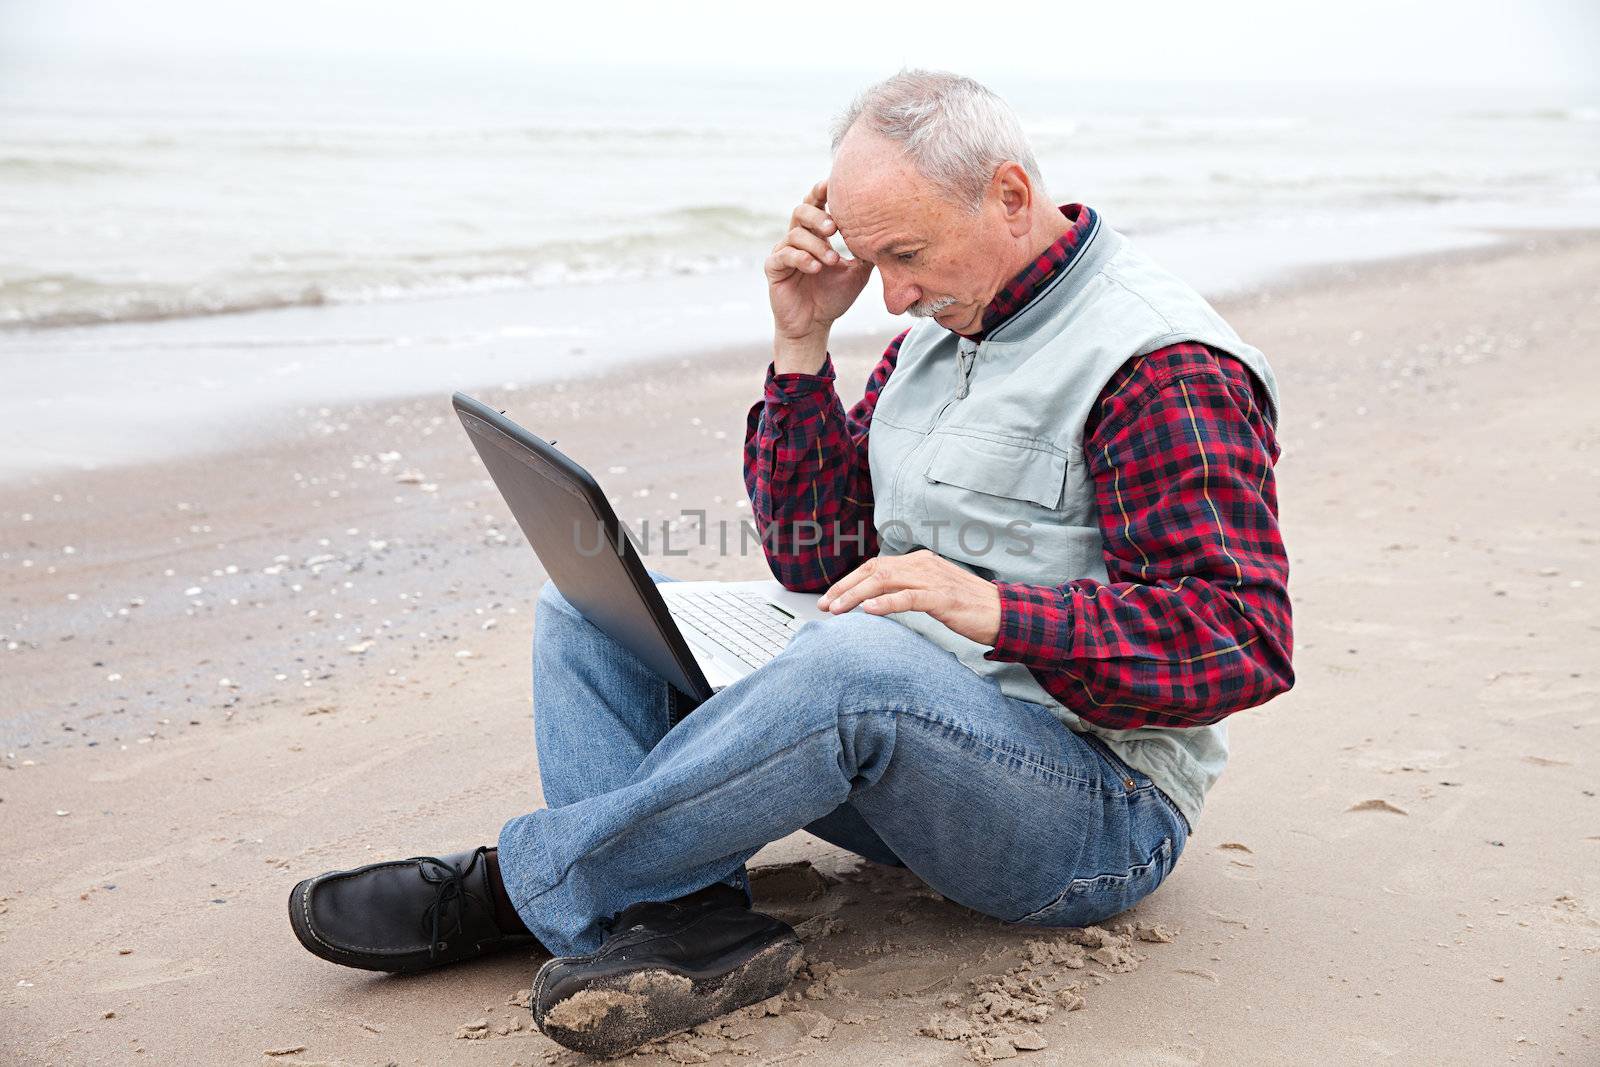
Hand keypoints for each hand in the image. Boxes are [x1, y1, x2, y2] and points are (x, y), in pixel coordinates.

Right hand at [766, 179, 873, 361]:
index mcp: (815, 234)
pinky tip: (816, 267)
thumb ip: (866, 252)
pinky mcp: (774, 269)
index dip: (822, 192)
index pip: (816, 204)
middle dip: (818, 216)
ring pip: (795, 234)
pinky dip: (802, 258)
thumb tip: (888, 234)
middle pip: (801, 210)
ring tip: (833, 260)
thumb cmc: (834, 296)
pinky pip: (784, 255)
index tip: (834, 186)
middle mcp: (797, 238)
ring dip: (816, 245)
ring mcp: (783, 252)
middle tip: (834, 228)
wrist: (815, 325)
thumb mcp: (857, 272)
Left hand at [816, 549, 1001, 646]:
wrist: (1003, 614)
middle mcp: (922, 564)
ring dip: (856, 595)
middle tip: (824, 606)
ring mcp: (933, 579)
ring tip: (837, 610)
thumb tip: (878, 600)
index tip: (830, 599)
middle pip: (874, 570)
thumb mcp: (932, 593)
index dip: (849, 581)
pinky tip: (867, 610)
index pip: (875, 566)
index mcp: (919, 561)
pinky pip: (907, 597)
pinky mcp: (942, 598)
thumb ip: (908, 590)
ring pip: (884, 581)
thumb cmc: (967, 607)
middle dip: (844, 588)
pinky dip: (884, 602)